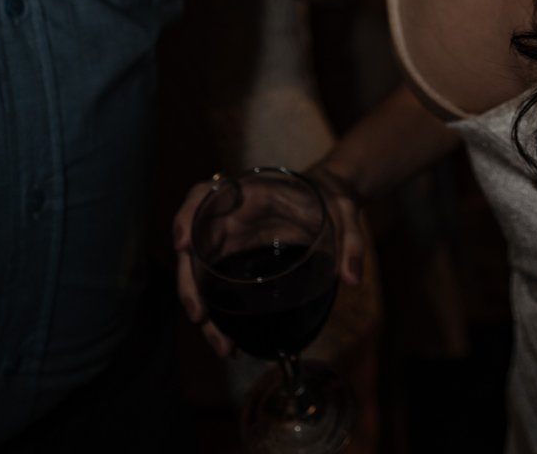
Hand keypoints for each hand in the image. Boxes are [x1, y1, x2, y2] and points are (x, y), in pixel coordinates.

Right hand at [172, 162, 364, 360]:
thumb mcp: (346, 210)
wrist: (331, 200)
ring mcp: (232, 240)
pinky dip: (218, 312)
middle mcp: (233, 217)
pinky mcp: (238, 260)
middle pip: (194, 244)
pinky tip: (230, 339)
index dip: (188, 214)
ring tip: (222, 344)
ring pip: (200, 272)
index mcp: (252, 193)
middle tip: (199, 316)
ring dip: (202, 307)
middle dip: (189, 282)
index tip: (183, 242)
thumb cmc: (332, 198)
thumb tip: (353, 278)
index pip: (206, 194)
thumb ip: (351, 240)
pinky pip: (216, 284)